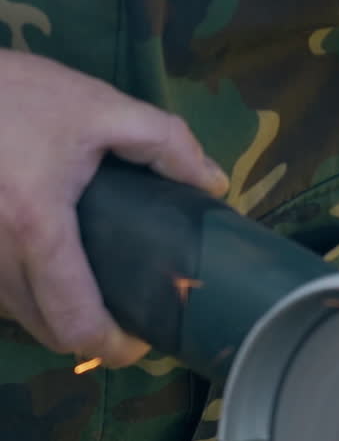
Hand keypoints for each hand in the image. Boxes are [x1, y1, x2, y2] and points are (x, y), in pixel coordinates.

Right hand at [0, 51, 228, 365]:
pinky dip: (31, 297)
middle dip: (93, 338)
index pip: (76, 323)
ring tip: (96, 290)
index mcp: (37, 227)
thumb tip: (214, 184)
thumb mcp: (99, 105)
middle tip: (128, 315)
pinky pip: (2, 297)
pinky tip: (54, 270)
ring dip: (59, 318)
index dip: (115, 347)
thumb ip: (166, 142)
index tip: (144, 338)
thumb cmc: (17, 93)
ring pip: (23, 319)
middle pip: (51, 335)